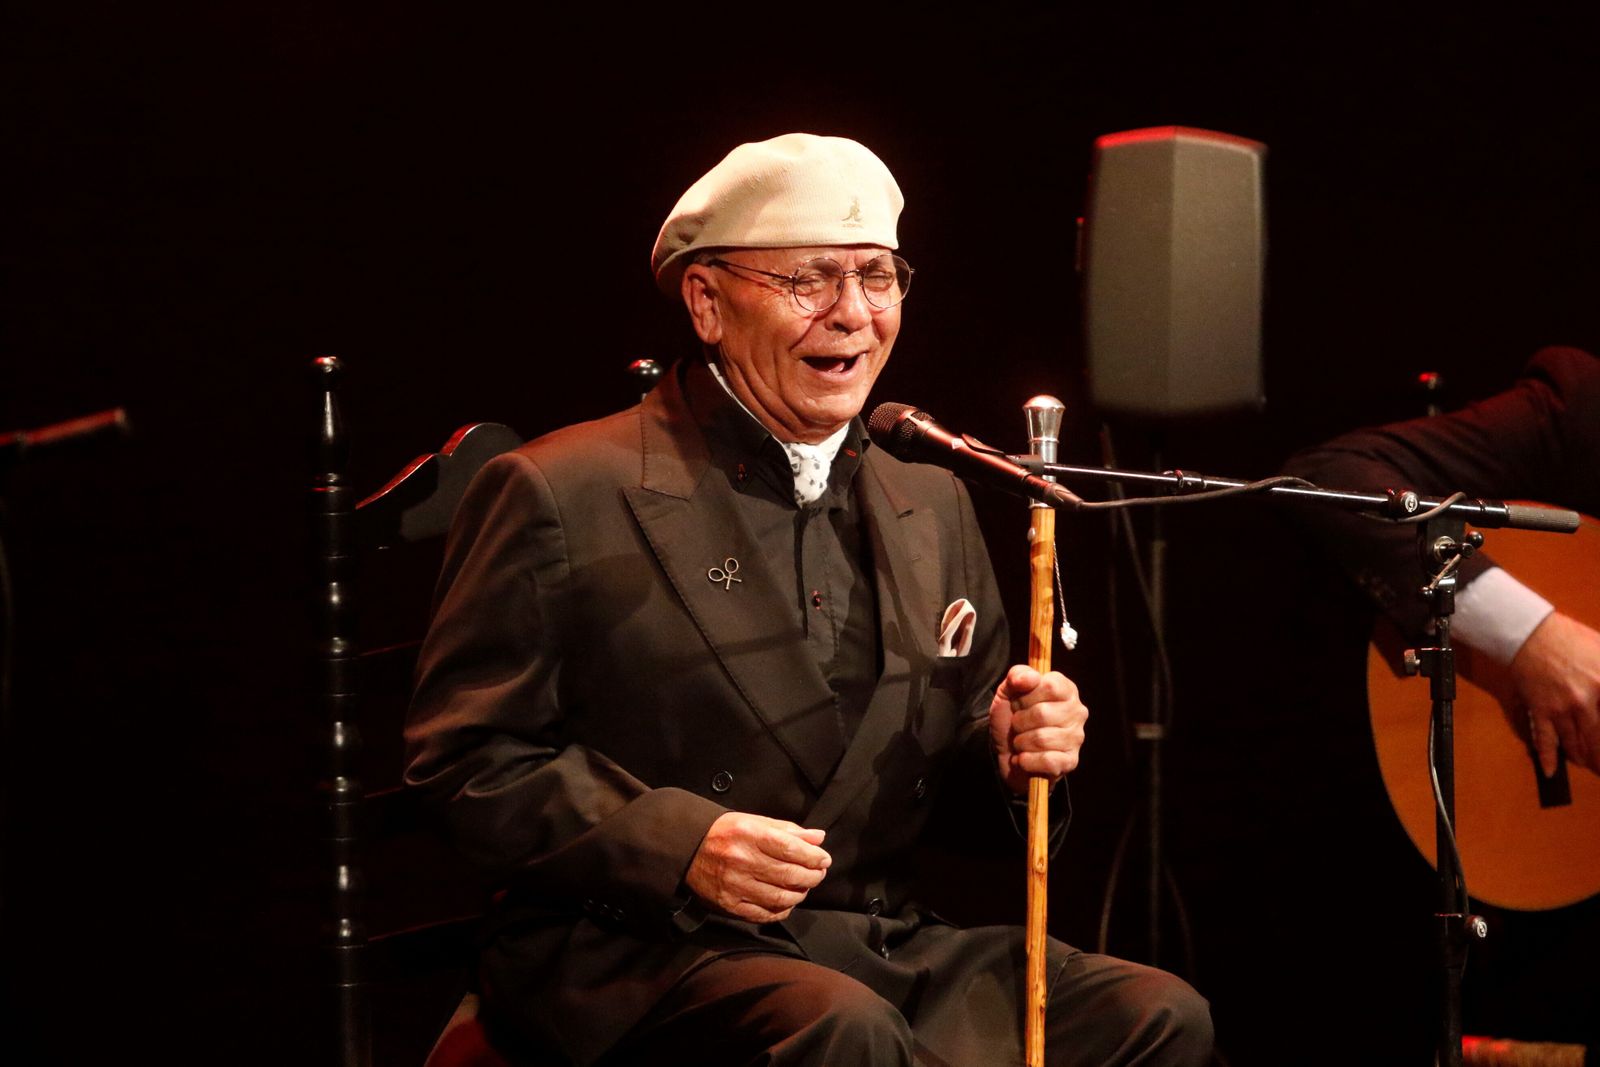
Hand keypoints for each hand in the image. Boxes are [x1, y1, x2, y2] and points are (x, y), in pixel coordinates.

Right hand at [684, 812, 830, 922]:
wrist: (687, 849)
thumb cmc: (725, 832)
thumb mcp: (755, 821)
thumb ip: (788, 830)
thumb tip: (818, 838)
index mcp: (750, 835)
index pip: (792, 849)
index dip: (814, 856)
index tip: (824, 859)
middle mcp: (742, 860)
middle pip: (790, 875)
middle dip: (812, 876)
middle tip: (819, 873)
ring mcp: (735, 885)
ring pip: (781, 897)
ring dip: (800, 894)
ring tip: (804, 886)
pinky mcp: (729, 904)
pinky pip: (764, 914)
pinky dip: (782, 910)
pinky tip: (787, 902)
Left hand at [988, 664, 1087, 793]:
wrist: (1007, 752)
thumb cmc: (1012, 718)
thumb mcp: (1008, 691)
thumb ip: (1017, 676)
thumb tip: (1030, 678)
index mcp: (1066, 690)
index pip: (1050, 686)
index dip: (1026, 696)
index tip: (1018, 703)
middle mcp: (1077, 712)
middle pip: (1043, 713)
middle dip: (1019, 721)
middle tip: (1017, 725)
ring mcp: (1076, 738)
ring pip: (1042, 739)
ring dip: (1021, 742)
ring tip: (1020, 742)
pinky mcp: (1071, 762)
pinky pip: (1047, 760)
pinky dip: (1026, 761)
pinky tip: (1024, 758)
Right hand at [1508, 611, 1599, 776]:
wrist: (1530, 633)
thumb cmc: (1570, 638)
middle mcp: (1587, 700)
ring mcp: (1562, 708)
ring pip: (1577, 744)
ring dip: (1585, 759)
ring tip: (1592, 767)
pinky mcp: (1541, 710)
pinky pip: (1545, 740)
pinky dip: (1548, 758)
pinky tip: (1551, 771)